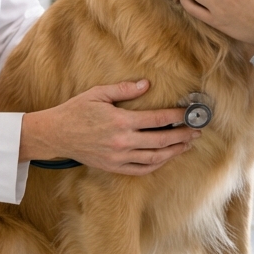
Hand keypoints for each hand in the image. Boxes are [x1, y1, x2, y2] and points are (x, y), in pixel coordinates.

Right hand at [19, 80, 198, 175]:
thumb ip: (124, 90)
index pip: (157, 119)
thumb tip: (146, 84)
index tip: (188, 113)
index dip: (176, 116)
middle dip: (182, 135)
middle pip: (161, 141)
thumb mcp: (98, 94)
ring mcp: (119, 157)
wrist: (56, 134)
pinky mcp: (114, 167)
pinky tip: (166, 157)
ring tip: (187, 145)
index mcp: (120, 121)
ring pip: (155, 158)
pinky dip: (157, 164)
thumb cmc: (76, 111)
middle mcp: (122, 142)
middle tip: (196, 130)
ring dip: (174, 152)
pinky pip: (141, 169)